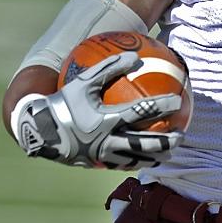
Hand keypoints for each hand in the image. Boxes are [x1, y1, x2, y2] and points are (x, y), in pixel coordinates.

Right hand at [14, 52, 184, 169]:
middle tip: (181, 135)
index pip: (140, 112)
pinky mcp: (98, 165)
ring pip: (136, 160)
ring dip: (155, 156)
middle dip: (166, 141)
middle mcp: (107, 140)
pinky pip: (123, 165)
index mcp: (106, 119)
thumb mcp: (84, 81)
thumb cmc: (63, 102)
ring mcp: (103, 156)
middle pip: (144, 144)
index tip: (178, 102)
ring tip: (169, 153)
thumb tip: (135, 57)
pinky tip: (146, 159)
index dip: (161, 107)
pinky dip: (138, 162)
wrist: (40, 131)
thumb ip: (110, 67)